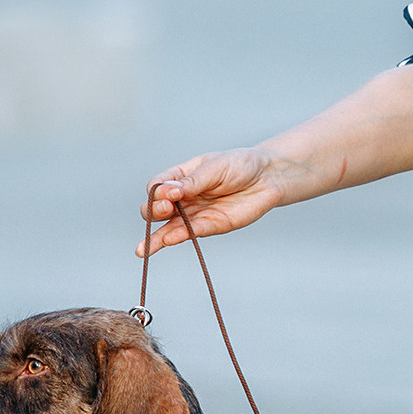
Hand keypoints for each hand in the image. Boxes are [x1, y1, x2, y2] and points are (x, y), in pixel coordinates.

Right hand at [138, 150, 286, 255]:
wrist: (268, 176)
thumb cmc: (240, 165)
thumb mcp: (214, 167)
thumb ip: (193, 182)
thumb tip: (169, 192)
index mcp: (180, 177)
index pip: (157, 186)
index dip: (157, 191)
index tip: (169, 191)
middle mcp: (184, 198)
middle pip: (156, 209)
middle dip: (153, 211)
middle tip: (164, 209)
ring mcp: (195, 213)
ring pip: (168, 228)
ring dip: (156, 237)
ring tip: (144, 248)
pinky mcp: (212, 226)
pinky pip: (192, 233)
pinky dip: (179, 237)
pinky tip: (168, 240)